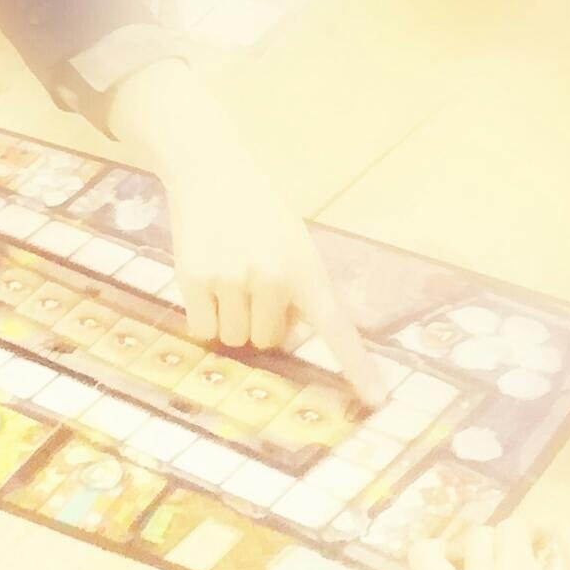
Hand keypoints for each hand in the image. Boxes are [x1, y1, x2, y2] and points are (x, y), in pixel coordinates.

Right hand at [108, 61, 384, 401]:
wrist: (210, 169)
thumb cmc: (258, 213)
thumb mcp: (293, 244)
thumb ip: (298, 291)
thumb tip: (285, 339)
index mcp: (305, 268)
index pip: (336, 327)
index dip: (357, 367)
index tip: (377, 401)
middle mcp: (270, 276)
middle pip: (270, 342)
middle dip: (262, 322)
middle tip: (253, 283)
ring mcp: (230, 279)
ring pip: (234, 340)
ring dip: (232, 320)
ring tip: (230, 277)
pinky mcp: (193, 279)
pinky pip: (202, 329)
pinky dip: (204, 316)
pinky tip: (206, 280)